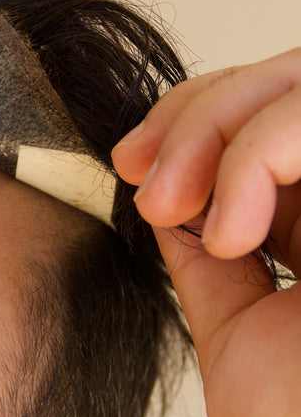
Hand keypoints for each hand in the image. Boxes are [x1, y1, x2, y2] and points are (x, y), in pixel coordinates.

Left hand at [112, 49, 300, 416]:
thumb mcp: (237, 336)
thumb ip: (210, 263)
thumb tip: (170, 199)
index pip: (265, 122)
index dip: (192, 121)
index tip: (130, 166)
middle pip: (286, 80)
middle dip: (194, 113)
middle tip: (143, 178)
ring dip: (216, 126)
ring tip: (174, 206)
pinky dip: (260, 151)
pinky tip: (234, 230)